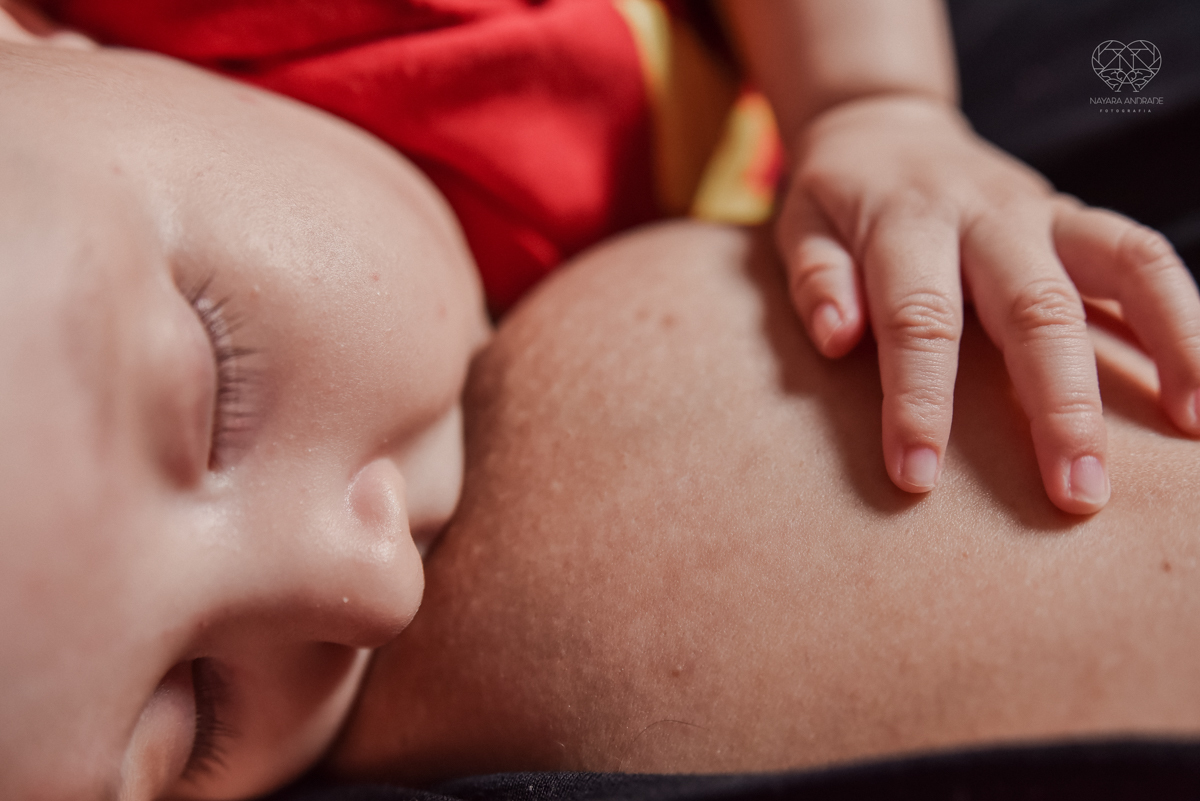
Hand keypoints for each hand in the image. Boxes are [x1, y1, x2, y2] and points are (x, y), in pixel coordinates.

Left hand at [777, 94, 1199, 513]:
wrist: (885, 128)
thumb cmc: (838, 198)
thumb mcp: (801, 224)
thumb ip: (816, 278)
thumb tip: (839, 338)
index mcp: (907, 224)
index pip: (918, 321)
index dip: (919, 401)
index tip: (917, 477)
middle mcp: (986, 216)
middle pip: (1035, 309)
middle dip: (1059, 407)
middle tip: (1077, 495)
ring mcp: (1043, 214)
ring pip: (1123, 266)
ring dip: (1168, 344)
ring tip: (1193, 426)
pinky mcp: (1077, 220)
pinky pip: (1145, 257)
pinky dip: (1184, 314)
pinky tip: (1197, 385)